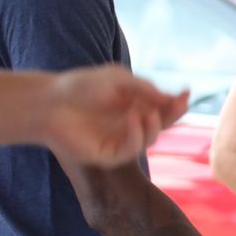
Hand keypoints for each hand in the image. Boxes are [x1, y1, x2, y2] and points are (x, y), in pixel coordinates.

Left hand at [45, 65, 189, 167]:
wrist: (49, 103)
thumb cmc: (80, 86)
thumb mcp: (118, 79)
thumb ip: (145, 89)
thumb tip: (173, 98)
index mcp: (132, 106)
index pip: (161, 108)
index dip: (175, 103)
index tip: (186, 93)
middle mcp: (128, 124)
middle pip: (160, 124)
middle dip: (172, 115)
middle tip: (179, 105)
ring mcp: (119, 141)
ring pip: (150, 139)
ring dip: (154, 125)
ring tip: (148, 112)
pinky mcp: (108, 155)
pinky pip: (131, 150)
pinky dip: (137, 135)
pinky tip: (134, 119)